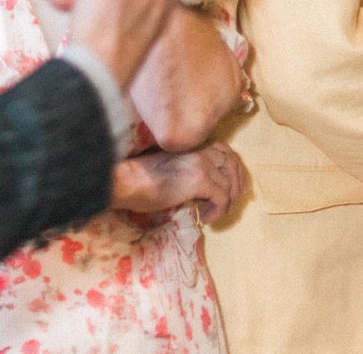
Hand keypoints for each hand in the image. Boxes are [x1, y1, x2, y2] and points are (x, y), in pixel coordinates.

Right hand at [110, 141, 245, 223]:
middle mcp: (198, 149)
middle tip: (232, 201)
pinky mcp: (199, 179)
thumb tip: (208, 188)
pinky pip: (221, 198)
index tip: (233, 186)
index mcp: (190, 145)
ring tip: (212, 213)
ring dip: (225, 202)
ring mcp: (200, 162)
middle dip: (236, 184)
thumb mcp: (170, 167)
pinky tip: (205, 218)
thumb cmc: (141, 179)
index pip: (224, 149)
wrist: (126, 181)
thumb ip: (190, 168)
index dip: (233, 168)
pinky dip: (217, 211)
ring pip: (228, 184)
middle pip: (232, 163)